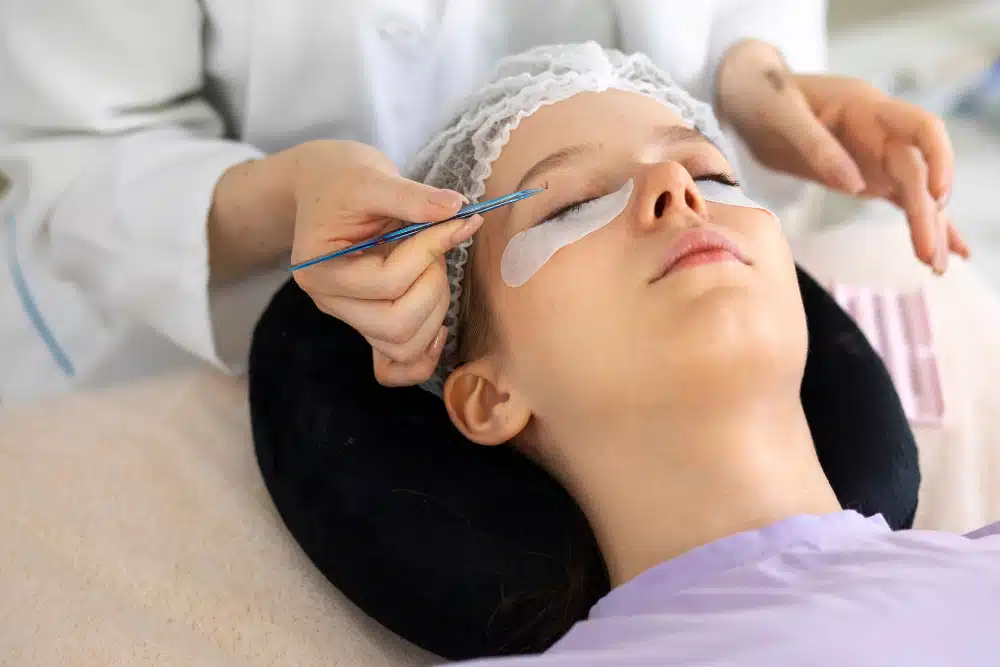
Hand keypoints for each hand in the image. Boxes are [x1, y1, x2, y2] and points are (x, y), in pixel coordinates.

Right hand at [282, 140, 480, 385]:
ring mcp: (349, 317)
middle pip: (397, 324)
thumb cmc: (343, 178)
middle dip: (433, 285)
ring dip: (435, 310)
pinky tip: (439, 326)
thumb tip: (458, 209)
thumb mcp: (373, 177)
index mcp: (321, 268)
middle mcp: (330, 302)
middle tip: (436, 246)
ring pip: (403, 346)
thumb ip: (414, 196)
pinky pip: (394, 367)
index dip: (429, 250)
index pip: (388, 281)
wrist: (323, 185)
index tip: (452, 218)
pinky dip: (423, 357)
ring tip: (432, 267)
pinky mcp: (369, 324)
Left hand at [716, 41, 967, 273]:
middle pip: (916, 172)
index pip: (922, 127)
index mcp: (866, 108)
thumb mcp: (781, 114)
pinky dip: (918, 223)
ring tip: (937, 266)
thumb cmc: (764, 95)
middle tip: (929, 256)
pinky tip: (937, 250)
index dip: (937, 159)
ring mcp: (874, 156)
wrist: (746, 97)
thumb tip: (853, 185)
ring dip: (928, 226)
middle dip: (928, 213)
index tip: (936, 195)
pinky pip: (898, 200)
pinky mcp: (865, 177)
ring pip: (912, 192)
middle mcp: (880, 133)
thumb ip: (817, 146)